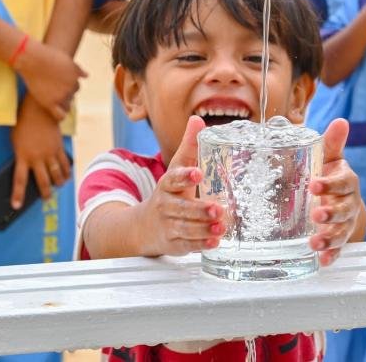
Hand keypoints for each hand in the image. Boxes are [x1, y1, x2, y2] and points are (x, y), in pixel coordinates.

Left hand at [10, 95, 69, 207]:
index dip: (17, 195)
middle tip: (45, 199)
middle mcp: (37, 157)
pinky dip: (66, 172)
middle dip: (44, 193)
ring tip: (58, 188)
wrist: (38, 109)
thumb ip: (21, 156)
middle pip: (42, 181)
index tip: (16, 206)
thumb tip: (26, 171)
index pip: (19, 181)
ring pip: (56, 175)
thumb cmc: (23, 124)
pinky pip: (64, 164)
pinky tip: (66, 177)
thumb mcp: (16, 141)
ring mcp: (49, 153)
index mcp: (22, 156)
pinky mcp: (58, 147)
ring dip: (57, 184)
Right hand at [13, 41, 86, 121]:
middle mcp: (70, 88)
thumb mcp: (67, 60)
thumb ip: (78, 69)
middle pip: (71, 96)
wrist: (32, 60)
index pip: (76, 88)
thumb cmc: (47, 56)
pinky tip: (55, 112)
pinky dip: (60, 116)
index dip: (67, 86)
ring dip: (62, 104)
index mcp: (75, 78)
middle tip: (51, 90)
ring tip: (51, 98)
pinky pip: (60, 115)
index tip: (58, 84)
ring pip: (67, 106)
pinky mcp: (49, 103)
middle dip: (64, 94)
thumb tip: (87, 76)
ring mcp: (60, 96)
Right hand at [137, 116, 224, 255]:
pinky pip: (187, 245)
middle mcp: (166, 206)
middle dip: (199, 209)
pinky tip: (215, 242)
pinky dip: (201, 245)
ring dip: (204, 229)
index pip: (173, 179)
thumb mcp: (175, 169)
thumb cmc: (168, 194)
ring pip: (185, 228)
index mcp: (167, 185)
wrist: (144, 226)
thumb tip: (197, 120)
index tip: (198, 173)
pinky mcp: (173, 243)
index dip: (185, 176)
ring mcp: (168, 226)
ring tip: (221, 227)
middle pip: (181, 208)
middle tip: (217, 208)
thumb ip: (189, 147)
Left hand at [309, 118, 363, 265]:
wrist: (336, 197)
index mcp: (347, 182)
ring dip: (330, 239)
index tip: (314, 184)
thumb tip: (341, 121)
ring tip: (315, 244)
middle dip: (331, 214)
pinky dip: (332, 256)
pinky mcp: (339, 239)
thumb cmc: (329, 173)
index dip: (331, 184)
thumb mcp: (328, 158)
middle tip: (316, 215)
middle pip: (345, 210)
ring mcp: (345, 223)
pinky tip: (322, 262)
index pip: (344, 182)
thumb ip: (331, 143)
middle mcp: (349, 203)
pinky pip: (338, 249)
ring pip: (342, 232)